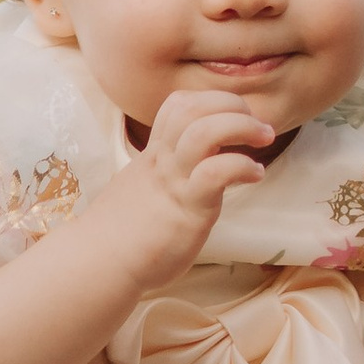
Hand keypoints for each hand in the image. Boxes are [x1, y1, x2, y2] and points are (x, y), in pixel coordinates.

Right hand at [95, 86, 282, 291]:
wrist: (99, 263)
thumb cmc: (122, 234)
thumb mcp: (141, 190)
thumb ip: (163, 177)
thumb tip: (186, 176)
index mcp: (154, 154)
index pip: (178, 104)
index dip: (210, 100)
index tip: (232, 117)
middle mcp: (163, 160)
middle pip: (193, 107)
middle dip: (232, 104)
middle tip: (257, 123)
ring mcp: (175, 182)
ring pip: (205, 132)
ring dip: (243, 126)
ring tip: (264, 138)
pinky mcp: (188, 209)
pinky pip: (216, 172)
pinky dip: (242, 165)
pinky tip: (255, 174)